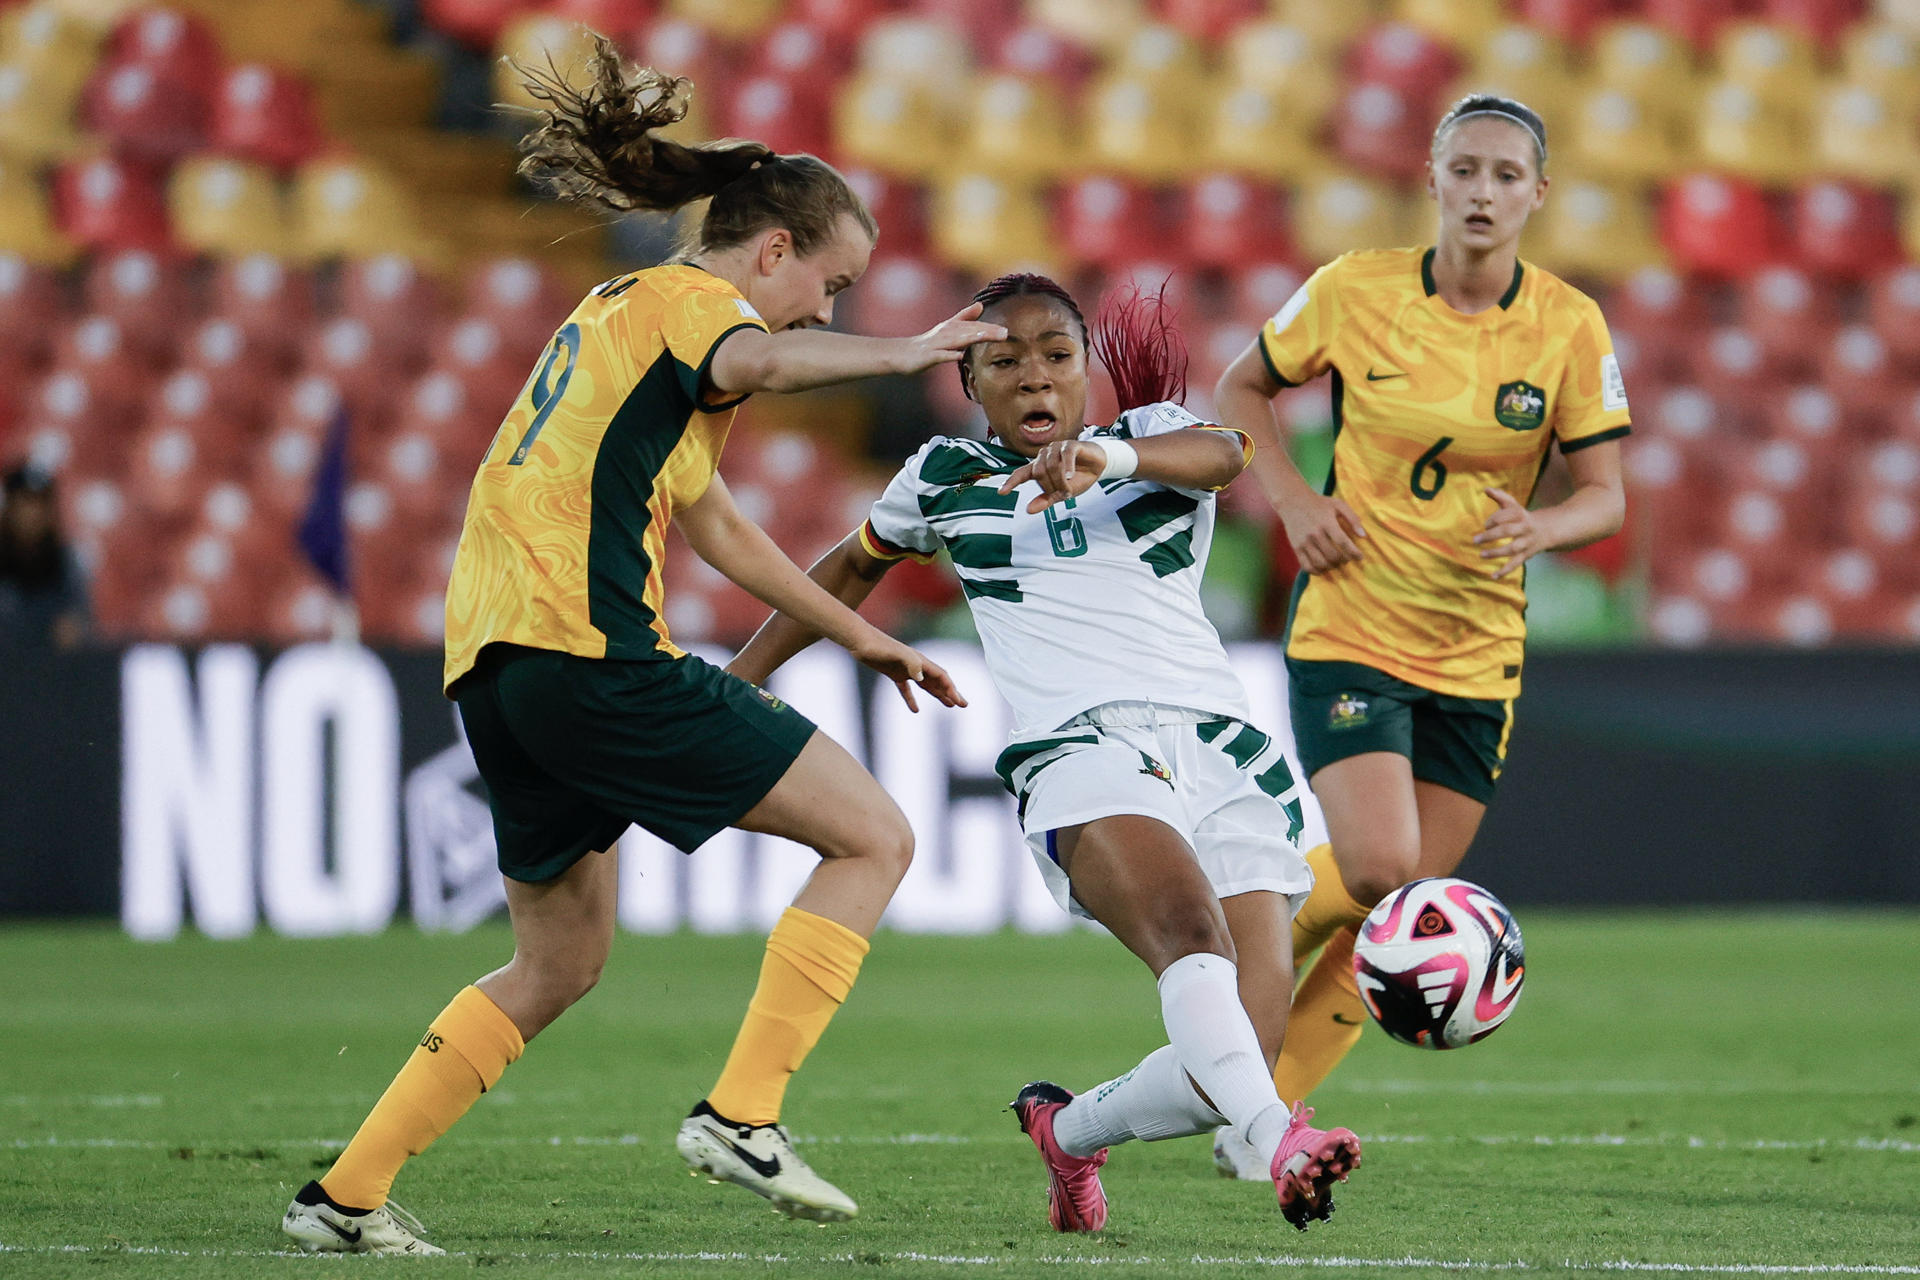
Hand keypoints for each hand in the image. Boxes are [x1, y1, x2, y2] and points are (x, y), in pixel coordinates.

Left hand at [848, 634, 967, 712]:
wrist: (860, 641)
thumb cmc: (878, 646)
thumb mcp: (896, 654)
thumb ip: (911, 664)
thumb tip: (922, 679)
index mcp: (920, 661)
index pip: (941, 677)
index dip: (951, 689)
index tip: (959, 702)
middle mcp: (916, 665)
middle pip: (938, 681)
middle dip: (951, 693)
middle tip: (963, 705)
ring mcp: (905, 670)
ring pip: (926, 685)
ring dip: (938, 695)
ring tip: (949, 705)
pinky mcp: (894, 673)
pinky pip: (906, 689)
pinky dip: (911, 699)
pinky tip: (915, 710)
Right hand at [896, 302, 1006, 373]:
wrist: (902, 353)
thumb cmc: (928, 343)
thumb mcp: (948, 328)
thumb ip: (964, 317)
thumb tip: (980, 305)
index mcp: (952, 328)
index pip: (974, 328)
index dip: (990, 328)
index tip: (1007, 331)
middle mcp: (945, 333)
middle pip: (968, 332)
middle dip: (986, 332)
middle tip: (1005, 333)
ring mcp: (936, 344)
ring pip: (956, 340)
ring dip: (972, 339)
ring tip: (987, 338)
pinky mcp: (927, 356)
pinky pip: (939, 355)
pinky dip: (949, 355)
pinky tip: (960, 355)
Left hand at [998, 439, 1102, 512]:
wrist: (1099, 467)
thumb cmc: (1079, 477)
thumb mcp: (1063, 493)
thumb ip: (1046, 499)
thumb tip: (1028, 510)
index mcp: (1040, 467)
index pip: (1021, 474)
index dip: (1011, 482)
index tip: (1001, 492)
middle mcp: (1045, 456)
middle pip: (1039, 473)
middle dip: (1052, 487)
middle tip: (1064, 492)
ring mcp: (1057, 448)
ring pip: (1051, 466)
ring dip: (1061, 481)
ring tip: (1071, 486)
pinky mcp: (1071, 444)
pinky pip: (1065, 455)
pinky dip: (1068, 467)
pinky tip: (1070, 476)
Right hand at [1277, 491, 1366, 572]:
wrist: (1292, 501)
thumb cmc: (1319, 503)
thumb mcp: (1338, 505)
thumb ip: (1353, 519)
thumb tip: (1363, 536)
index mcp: (1327, 522)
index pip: (1343, 542)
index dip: (1354, 552)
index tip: (1360, 557)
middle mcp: (1315, 533)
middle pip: (1332, 555)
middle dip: (1343, 561)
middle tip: (1347, 559)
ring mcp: (1304, 542)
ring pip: (1320, 563)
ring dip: (1331, 567)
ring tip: (1336, 563)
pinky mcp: (1296, 547)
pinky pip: (1306, 566)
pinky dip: (1316, 571)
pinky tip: (1323, 568)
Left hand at [1472, 487, 1539, 578]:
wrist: (1546, 531)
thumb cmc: (1522, 517)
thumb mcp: (1514, 505)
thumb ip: (1500, 497)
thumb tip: (1485, 489)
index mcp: (1521, 515)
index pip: (1506, 515)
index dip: (1494, 519)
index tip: (1485, 525)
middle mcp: (1524, 528)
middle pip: (1508, 531)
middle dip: (1492, 536)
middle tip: (1475, 540)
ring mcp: (1526, 543)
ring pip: (1512, 549)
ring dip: (1496, 553)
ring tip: (1481, 555)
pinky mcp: (1526, 555)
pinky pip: (1516, 564)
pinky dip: (1505, 571)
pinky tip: (1493, 576)